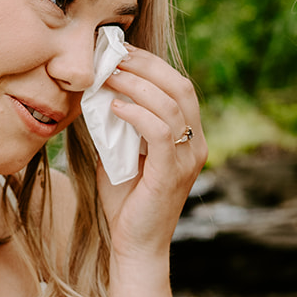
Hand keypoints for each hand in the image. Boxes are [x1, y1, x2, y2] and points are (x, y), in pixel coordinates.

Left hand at [96, 47, 204, 259]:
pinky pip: (160, 131)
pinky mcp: (173, 173)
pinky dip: (136, 113)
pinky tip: (114, 106)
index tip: (120, 50)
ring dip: (136, 84)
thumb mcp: (120, 154)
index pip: (178, 86)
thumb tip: (99, 93)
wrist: (134, 246)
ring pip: (171, 104)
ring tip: (107, 76)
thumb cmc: (127, 202)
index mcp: (189, 136)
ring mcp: (188, 159)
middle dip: (145, 65)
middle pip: (179, 86)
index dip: (151, 64)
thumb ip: (117, 126)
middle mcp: (196, 144)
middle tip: (112, 54)